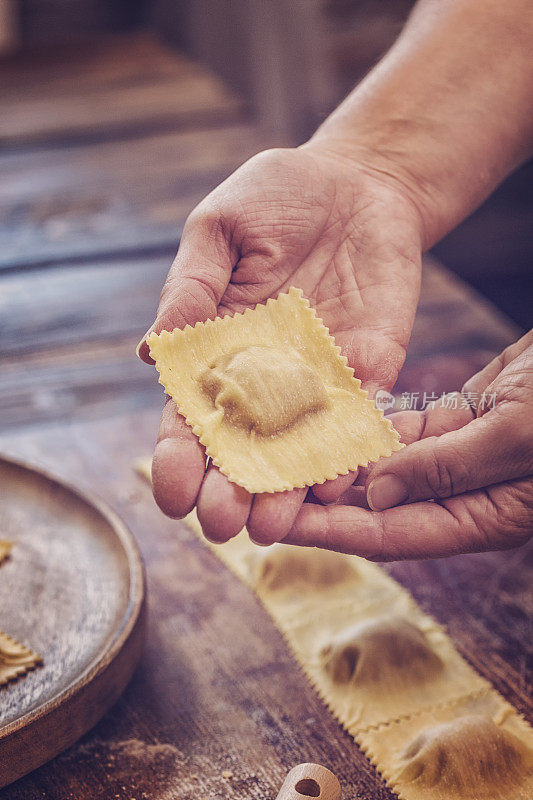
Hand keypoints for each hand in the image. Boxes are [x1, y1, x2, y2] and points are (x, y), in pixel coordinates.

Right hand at [138, 145, 423, 543]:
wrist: (359, 183)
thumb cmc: (277, 197)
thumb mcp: (220, 230)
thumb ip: (191, 290)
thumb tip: (150, 352)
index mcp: (217, 349)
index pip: (191, 416)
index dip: (178, 456)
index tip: (171, 492)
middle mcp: (264, 376)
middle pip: (242, 446)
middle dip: (229, 488)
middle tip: (220, 526)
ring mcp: (317, 378)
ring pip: (296, 448)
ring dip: (285, 489)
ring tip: (271, 527)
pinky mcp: (367, 370)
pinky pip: (356, 420)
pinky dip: (348, 452)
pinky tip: (337, 484)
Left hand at [285, 331, 532, 558]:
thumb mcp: (521, 431)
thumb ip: (449, 468)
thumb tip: (379, 496)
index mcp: (485, 516)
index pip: (392, 534)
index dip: (331, 532)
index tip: (276, 525)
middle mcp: (466, 495)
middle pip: (378, 507)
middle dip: (322, 501)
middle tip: (263, 489)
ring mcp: (461, 459)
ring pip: (385, 468)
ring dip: (338, 462)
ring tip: (283, 453)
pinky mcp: (460, 422)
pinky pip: (403, 432)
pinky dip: (368, 427)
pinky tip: (328, 417)